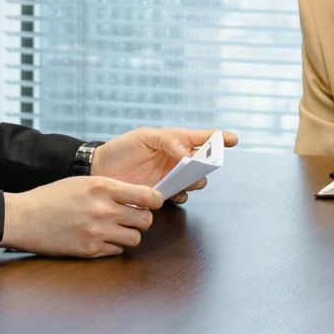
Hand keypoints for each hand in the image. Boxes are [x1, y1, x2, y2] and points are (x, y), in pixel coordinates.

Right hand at [2, 176, 163, 256]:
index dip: (154, 201)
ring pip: (135, 238)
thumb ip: (110, 189)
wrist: (24, 218)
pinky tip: (100, 238)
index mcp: (103, 187)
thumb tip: (138, 197)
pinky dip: (113, 246)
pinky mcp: (90, 250)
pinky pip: (117, 251)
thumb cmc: (51, 198)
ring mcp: (98, 231)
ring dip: (128, 234)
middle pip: (146, 220)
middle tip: (131, 218)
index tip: (152, 203)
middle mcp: (104, 209)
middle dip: (141, 219)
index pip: (148, 196)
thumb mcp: (83, 183)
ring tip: (114, 229)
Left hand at [91, 127, 239, 203]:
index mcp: (174, 141)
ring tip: (188, 180)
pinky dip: (181, 195)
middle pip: (203, 163)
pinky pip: (180, 196)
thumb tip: (185, 152)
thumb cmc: (121, 149)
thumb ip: (166, 140)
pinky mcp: (162, 194)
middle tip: (201, 165)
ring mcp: (171, 177)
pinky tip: (174, 194)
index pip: (201, 138)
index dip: (219, 138)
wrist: (100, 170)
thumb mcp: (143, 137)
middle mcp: (177, 160)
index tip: (233, 139)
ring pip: (195, 181)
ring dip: (195, 181)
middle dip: (207, 164)